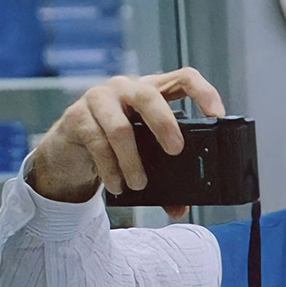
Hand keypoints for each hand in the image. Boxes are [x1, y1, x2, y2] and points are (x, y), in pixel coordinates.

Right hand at [32, 67, 224, 209]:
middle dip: (164, 124)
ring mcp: (99, 99)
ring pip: (120, 127)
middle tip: (176, 150)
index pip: (183, 78)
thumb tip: (180, 208)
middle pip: (148, 96)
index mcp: (152, 91)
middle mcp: (126, 88)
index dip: (202, 91)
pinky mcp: (76, 117)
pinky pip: (97, 144)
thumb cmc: (114, 145)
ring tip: (140, 184)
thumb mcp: (143, 153)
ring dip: (133, 161)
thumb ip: (163, 175)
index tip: (216, 114)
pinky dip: (111, 169)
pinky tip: (118, 185)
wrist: (69, 151)